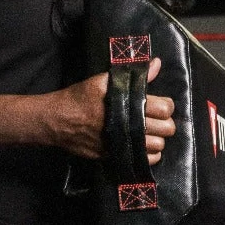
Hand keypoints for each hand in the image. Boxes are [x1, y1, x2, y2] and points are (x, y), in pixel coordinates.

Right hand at [45, 57, 172, 161]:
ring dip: (157, 139)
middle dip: (165, 123)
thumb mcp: (102, 81)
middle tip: (156, 119)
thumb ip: (132, 75)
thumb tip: (156, 64)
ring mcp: (123, 144)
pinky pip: (146, 160)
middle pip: (166, 129)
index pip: (164, 108)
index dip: (167, 106)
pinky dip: (149, 154)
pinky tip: (142, 145)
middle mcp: (129, 126)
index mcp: (128, 104)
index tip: (160, 104)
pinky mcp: (116, 156)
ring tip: (149, 132)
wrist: (57, 121)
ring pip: (158, 146)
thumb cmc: (79, 98)